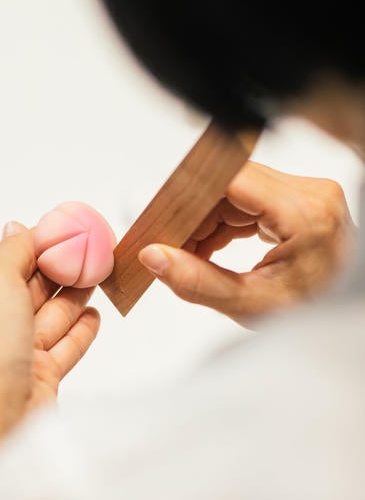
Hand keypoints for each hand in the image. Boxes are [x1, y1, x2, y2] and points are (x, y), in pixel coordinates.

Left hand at [0, 221, 98, 499]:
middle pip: (35, 290)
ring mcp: (18, 353)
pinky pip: (65, 346)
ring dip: (76, 298)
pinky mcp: (41, 376)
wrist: (0, 422)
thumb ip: (13, 251)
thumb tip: (17, 227)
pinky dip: (80, 330)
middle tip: (93, 253)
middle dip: (64, 271)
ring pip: (53, 317)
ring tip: (99, 278)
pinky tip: (94, 317)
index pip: (10, 264)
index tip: (70, 234)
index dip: (41, 247)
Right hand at [139, 162, 354, 325]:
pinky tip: (207, 249)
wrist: (347, 318)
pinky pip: (247, 202)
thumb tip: (154, 257)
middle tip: (168, 245)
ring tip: (186, 254)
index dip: (190, 195)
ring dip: (205, 221)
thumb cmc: (315, 313)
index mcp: (304, 213)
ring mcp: (306, 195)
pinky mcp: (298, 202)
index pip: (231, 181)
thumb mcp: (251, 304)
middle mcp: (309, 194)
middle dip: (194, 215)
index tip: (162, 219)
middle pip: (230, 185)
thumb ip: (198, 281)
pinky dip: (223, 224)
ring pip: (234, 192)